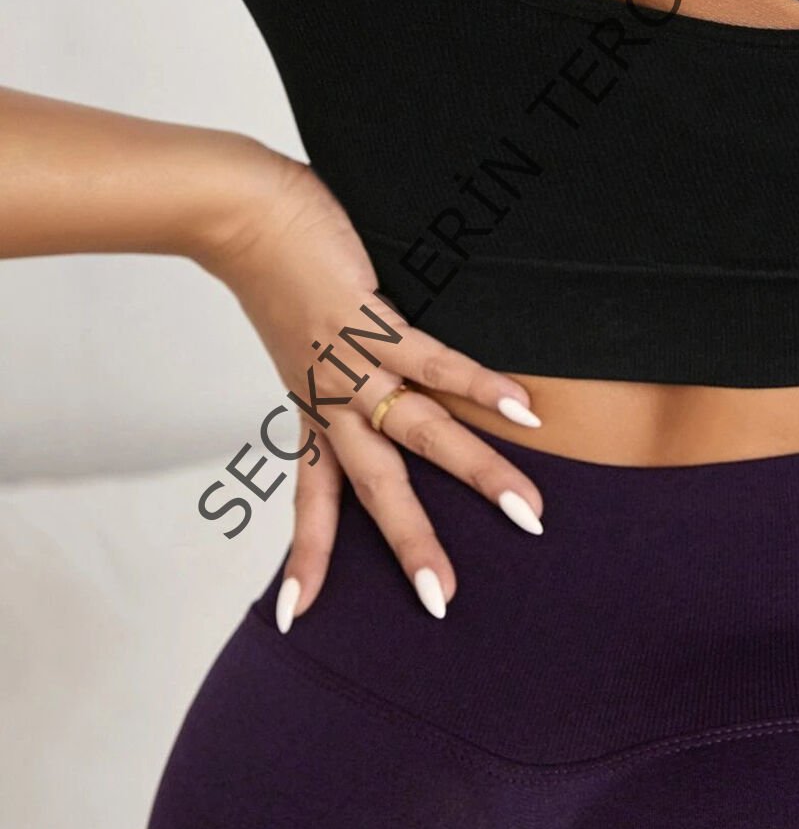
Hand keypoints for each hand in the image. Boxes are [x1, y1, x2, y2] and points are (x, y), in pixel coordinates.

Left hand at [201, 149, 545, 623]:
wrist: (241, 212)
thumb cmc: (276, 263)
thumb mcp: (302, 332)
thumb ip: (339, 359)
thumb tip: (380, 372)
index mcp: (313, 406)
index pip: (313, 495)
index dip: (307, 555)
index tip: (298, 617)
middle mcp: (329, 397)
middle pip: (375, 485)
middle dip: (412, 545)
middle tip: (445, 601)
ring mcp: (350, 362)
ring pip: (419, 431)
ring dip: (477, 472)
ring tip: (527, 510)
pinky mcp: (369, 319)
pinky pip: (433, 360)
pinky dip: (480, 384)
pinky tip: (524, 406)